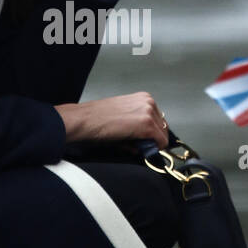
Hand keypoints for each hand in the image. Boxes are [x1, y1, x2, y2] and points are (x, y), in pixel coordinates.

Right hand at [54, 92, 170, 149]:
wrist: (84, 120)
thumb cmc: (96, 118)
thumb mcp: (122, 118)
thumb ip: (138, 128)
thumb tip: (146, 143)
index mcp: (143, 98)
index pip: (160, 122)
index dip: (151, 135)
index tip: (140, 140)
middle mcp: (149, 102)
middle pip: (163, 129)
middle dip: (151, 140)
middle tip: (133, 143)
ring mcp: (149, 112)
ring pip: (162, 137)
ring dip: (149, 144)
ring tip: (129, 142)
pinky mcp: (147, 125)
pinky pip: (160, 143)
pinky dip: (149, 149)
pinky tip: (131, 146)